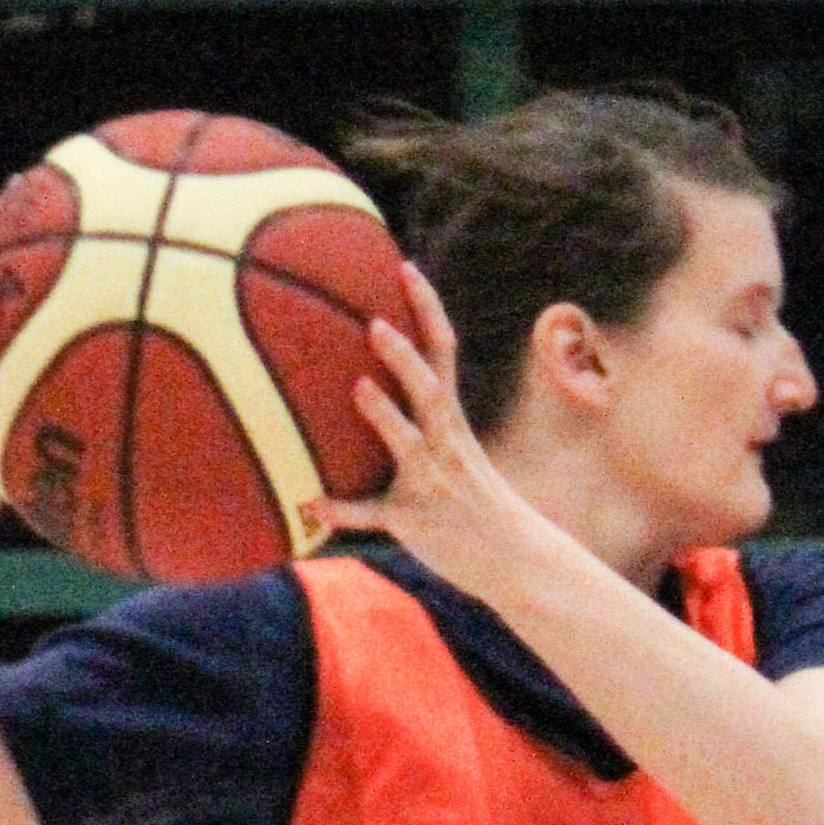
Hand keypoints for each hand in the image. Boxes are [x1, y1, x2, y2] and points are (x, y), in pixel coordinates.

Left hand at [302, 265, 544, 596]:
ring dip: (386, 416)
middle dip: (405, 356)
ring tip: (359, 387)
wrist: (516, 557)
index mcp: (452, 419)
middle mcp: (446, 444)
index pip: (443, 351)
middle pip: (430, 389)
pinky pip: (376, 515)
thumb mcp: (454, 451)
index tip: (404, 267)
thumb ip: (418, 420)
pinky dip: (342, 511)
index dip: (426, 309)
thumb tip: (359, 380)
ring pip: (411, 444)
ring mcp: (433, 482)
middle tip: (374, 323)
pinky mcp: (415, 521)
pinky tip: (308, 506)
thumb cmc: (474, 500)